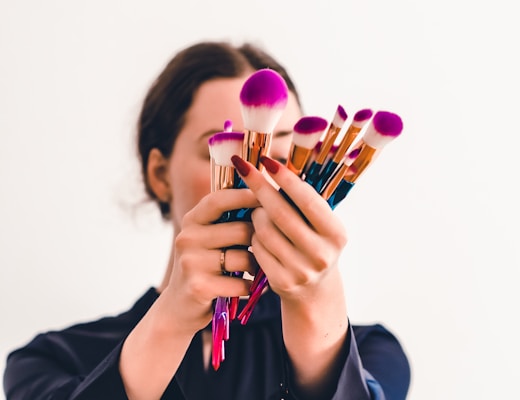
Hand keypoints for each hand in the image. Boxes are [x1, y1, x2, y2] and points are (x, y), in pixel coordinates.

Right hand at [163, 189, 258, 333]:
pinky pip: (240, 282)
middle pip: (241, 230)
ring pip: (244, 258)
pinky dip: (249, 286)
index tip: (270, 198)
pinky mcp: (199, 287)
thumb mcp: (209, 237)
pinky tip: (245, 286)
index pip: (220, 199)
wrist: (180, 306)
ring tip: (254, 269)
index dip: (246, 196)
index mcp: (192, 220)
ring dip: (256, 266)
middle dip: (260, 240)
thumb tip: (267, 194)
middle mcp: (188, 238)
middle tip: (267, 248)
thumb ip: (230, 217)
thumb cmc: (205, 265)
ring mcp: (191, 263)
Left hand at [231, 155, 347, 300]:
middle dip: (259, 187)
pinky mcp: (282, 282)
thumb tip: (273, 166)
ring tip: (260, 212)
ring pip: (264, 230)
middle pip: (280, 213)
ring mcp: (301, 270)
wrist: (314, 290)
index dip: (285, 178)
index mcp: (336, 233)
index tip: (266, 160)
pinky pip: (257, 248)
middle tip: (245, 169)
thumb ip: (303, 201)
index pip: (306, 200)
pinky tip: (259, 235)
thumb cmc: (313, 243)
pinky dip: (254, 236)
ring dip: (256, 214)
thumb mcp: (320, 224)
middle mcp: (321, 254)